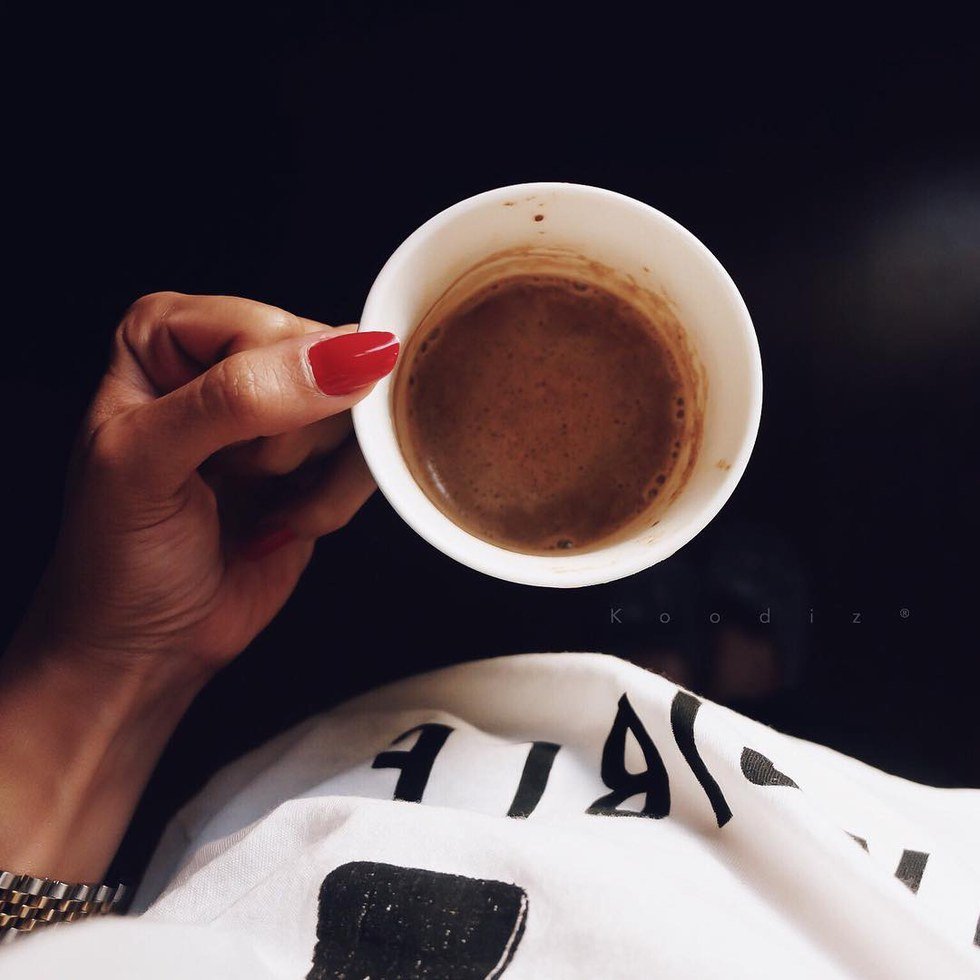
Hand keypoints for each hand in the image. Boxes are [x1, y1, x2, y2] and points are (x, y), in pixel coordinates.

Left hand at [0, 293, 398, 880]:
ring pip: (357, 411)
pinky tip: (283, 519)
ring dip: (313, 475)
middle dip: (291, 439)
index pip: (268, 323)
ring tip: (254, 499)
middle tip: (235, 475)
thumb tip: (345, 357)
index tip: (228, 450)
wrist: (145, 647)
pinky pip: (368, 457)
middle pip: (326, 363)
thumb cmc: (117, 558)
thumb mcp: (148, 464)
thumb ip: (236, 398)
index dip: (268, 391)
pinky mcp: (320, 461)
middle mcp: (231, 361)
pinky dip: (334, 501)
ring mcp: (282, 412)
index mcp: (170, 335)